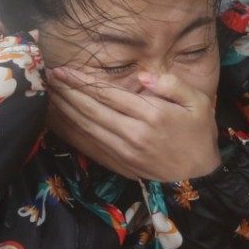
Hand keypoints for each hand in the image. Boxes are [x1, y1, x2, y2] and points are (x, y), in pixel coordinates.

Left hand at [46, 67, 220, 180]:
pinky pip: (92, 143)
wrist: (199, 178)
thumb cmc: (199, 135)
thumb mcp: (198, 102)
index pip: (109, 94)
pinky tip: (64, 120)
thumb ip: (172, 84)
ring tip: (51, 93)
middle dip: (68, 92)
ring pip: (88, 126)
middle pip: (92, 109)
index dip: (84, 82)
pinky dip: (74, 130)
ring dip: (67, 109)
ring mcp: (125, 150)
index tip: (65, 70)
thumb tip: (143, 76)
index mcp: (152, 114)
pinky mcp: (121, 162)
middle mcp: (134, 132)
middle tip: (49, 77)